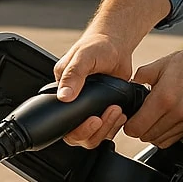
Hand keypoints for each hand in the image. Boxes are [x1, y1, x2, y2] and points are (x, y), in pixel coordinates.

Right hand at [54, 31, 132, 149]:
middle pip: (78, 136)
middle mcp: (74, 104)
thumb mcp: (83, 57)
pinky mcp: (103, 110)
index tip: (93, 120)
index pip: (62, 124)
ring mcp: (89, 109)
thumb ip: (73, 75)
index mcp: (62, 92)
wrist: (116, 45)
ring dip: (106, 128)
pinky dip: (114, 126)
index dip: (78, 129)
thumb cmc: (97, 46)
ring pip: (93, 136)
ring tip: (116, 111)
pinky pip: (106, 129)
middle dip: (95, 131)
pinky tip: (121, 114)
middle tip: (107, 115)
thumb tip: (64, 96)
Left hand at [125, 43, 182, 148]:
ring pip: (160, 142)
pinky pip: (175, 139)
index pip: (137, 128)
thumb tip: (128, 89)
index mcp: (165, 97)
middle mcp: (178, 113)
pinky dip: (167, 134)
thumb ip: (140, 77)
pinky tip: (167, 120)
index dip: (129, 124)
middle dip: (140, 129)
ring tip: (154, 118)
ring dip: (153, 133)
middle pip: (147, 137)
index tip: (129, 118)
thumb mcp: (160, 64)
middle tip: (140, 116)